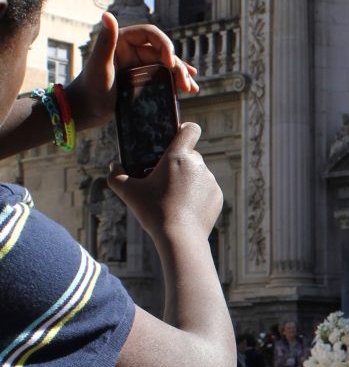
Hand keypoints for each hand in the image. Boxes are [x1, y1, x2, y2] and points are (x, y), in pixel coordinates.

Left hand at [65, 12, 197, 130]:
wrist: (83, 112)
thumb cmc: (88, 88)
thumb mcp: (100, 66)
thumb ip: (106, 41)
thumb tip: (107, 15)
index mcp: (122, 40)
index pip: (151, 34)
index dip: (165, 45)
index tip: (170, 62)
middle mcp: (132, 50)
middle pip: (163, 52)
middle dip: (177, 66)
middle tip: (185, 83)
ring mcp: (138, 65)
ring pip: (166, 65)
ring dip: (181, 74)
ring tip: (191, 88)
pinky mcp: (142, 79)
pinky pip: (163, 76)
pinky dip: (176, 81)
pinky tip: (188, 88)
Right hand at [107, 122, 221, 240]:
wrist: (180, 237)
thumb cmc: (154, 211)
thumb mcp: (128, 192)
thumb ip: (116, 176)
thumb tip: (113, 166)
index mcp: (178, 156)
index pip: (190, 129)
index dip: (184, 129)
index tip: (176, 137)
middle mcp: (198, 164)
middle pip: (190, 155)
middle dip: (178, 163)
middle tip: (163, 179)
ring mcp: (210, 180)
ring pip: (198, 174)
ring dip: (187, 180)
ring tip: (172, 198)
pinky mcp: (217, 196)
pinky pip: (206, 190)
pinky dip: (197, 196)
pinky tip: (184, 209)